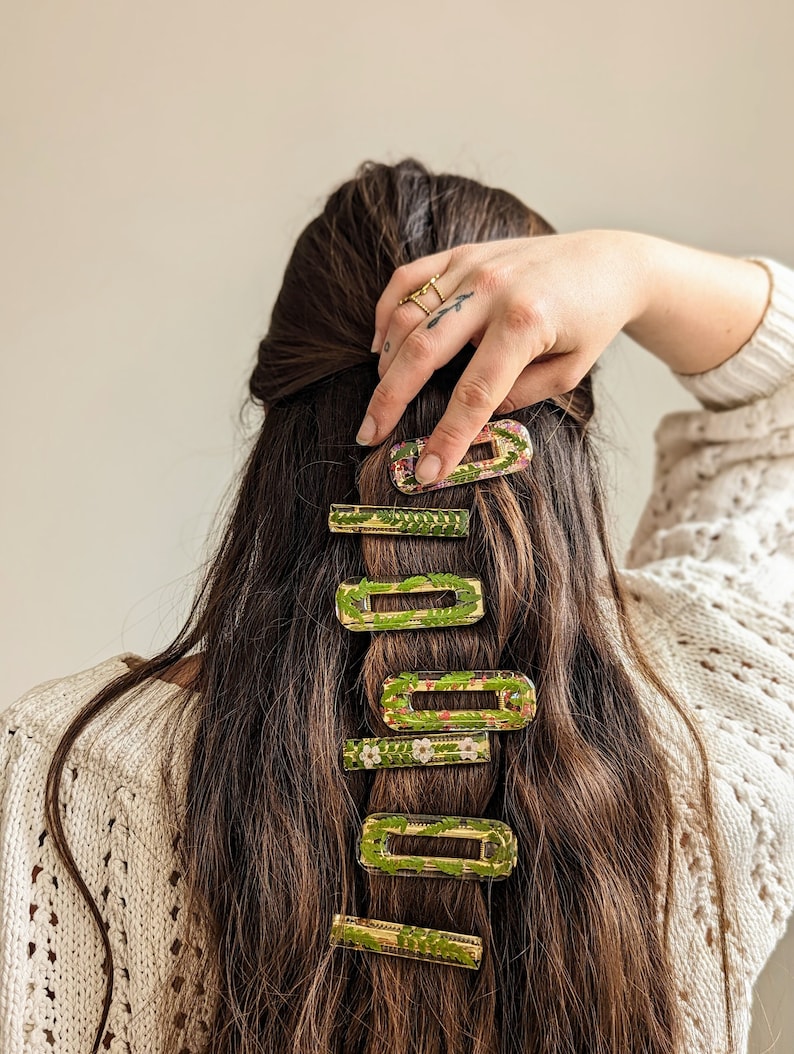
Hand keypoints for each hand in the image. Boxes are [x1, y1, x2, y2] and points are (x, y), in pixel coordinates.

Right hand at [356, 229, 648, 483]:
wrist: (607, 263)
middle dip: (390, 399)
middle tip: (369, 433)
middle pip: (422, 351)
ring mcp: (473, 266)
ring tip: (381, 397)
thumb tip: (470, 419)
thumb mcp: (567, 372)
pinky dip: (386, 313)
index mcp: (525, 323)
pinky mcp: (462, 253)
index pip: (474, 393)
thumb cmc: (590, 323)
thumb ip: (518, 396)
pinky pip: (407, 279)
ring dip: (386, 361)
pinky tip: (381, 345)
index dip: (447, 437)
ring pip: (406, 315)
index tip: (427, 471)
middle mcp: (492, 289)